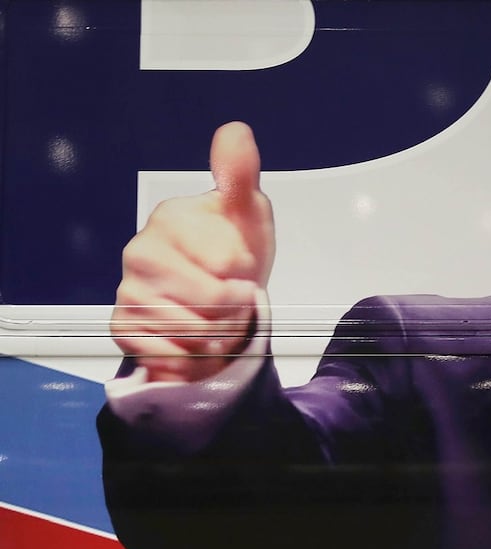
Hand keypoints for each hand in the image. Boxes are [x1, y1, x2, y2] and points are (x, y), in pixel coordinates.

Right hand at [110, 122, 275, 382]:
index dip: (246, 272)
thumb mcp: (247, 211)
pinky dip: (193, 356)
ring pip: (194, 331)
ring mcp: (129, 292)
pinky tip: (195, 340)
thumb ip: (240, 173)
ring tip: (217, 319)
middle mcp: (140, 252)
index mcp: (170, 218)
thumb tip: (237, 131)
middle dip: (234, 308)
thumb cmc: (234, 254)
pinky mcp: (124, 329)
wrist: (220, 304)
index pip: (226, 261)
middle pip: (210, 300)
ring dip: (218, 334)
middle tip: (234, 301)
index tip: (243, 268)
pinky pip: (170, 355)